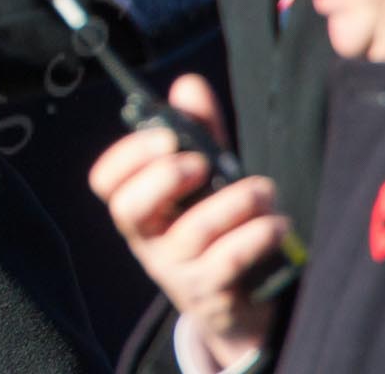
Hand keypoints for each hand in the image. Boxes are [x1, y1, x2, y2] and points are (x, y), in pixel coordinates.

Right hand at [88, 74, 287, 366]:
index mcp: (140, 208)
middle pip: (129, 210)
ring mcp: (176, 271)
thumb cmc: (217, 227)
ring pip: (193, 232)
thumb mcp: (206, 178)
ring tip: (264, 189)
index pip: (106, 182)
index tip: (166, 136)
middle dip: (162, 177)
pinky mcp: (210, 294)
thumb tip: (188, 84)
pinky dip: (257, 235)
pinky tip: (278, 222)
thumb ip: (197, 131)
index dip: (127, 157)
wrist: (238, 300)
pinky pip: (229, 261)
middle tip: (200, 163)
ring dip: (235, 202)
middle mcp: (148, 240)